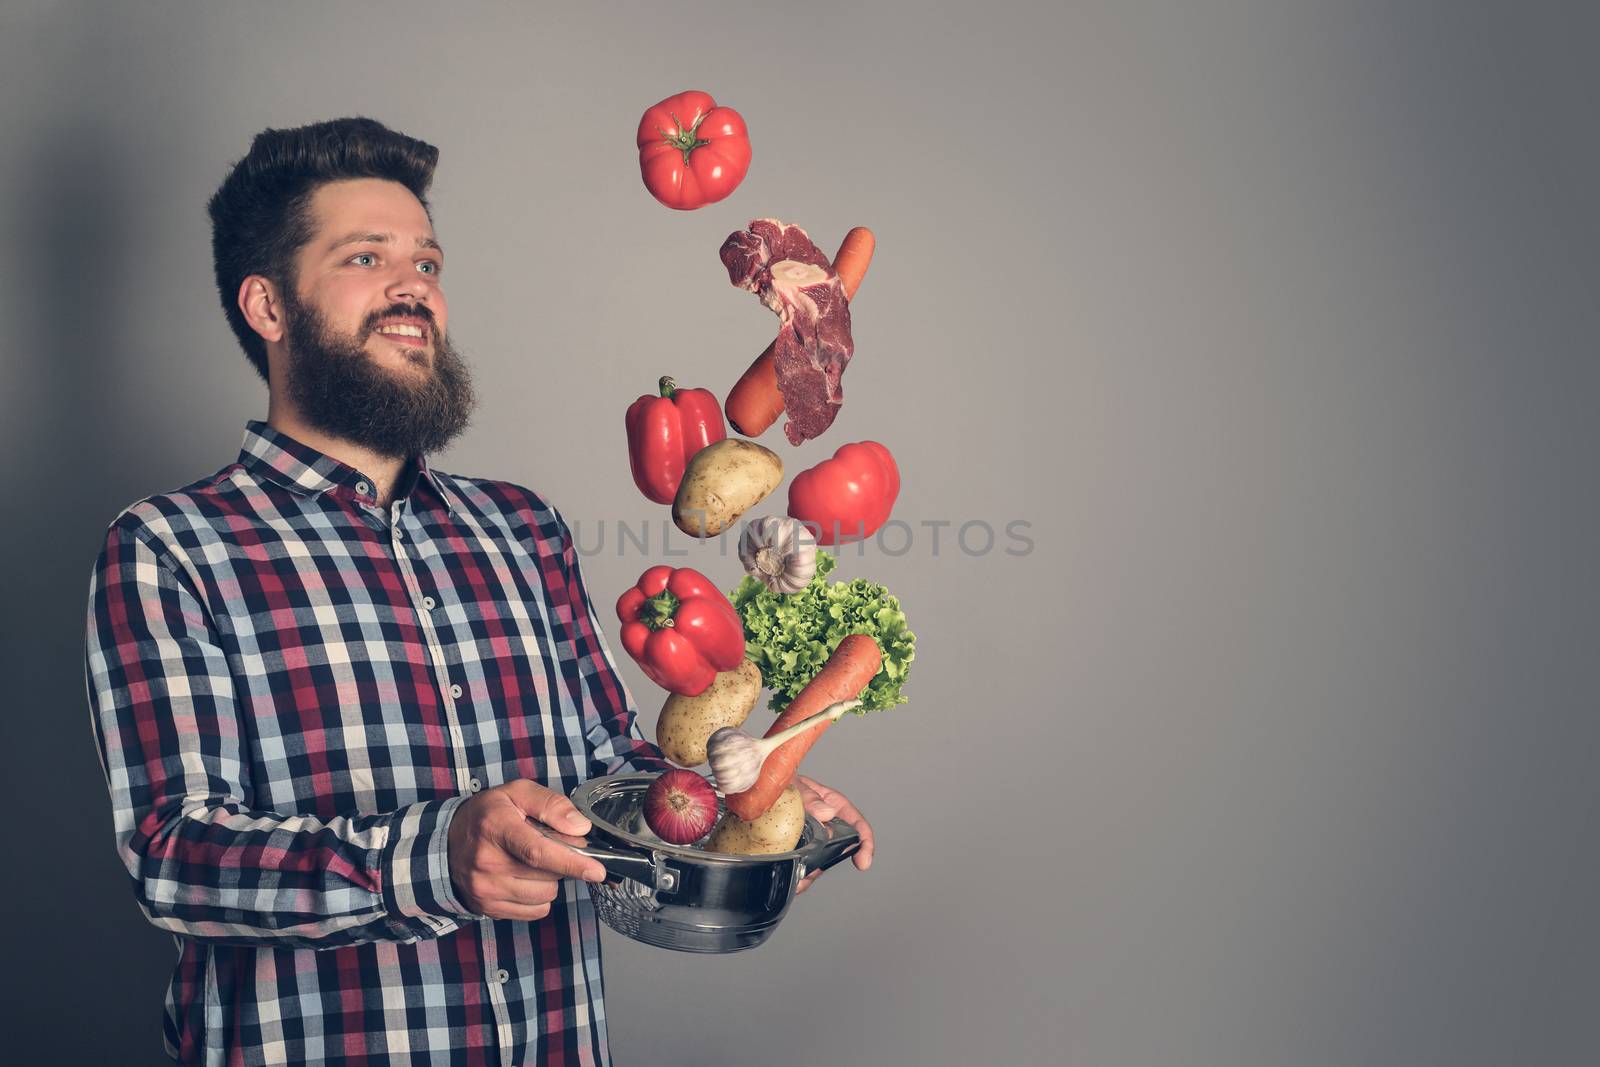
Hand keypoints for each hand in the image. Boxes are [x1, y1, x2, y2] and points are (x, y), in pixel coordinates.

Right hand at [447, 779, 606, 919]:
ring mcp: (486, 889)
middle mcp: (487, 862)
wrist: (448, 842)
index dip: (572, 862)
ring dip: (549, 879)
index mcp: (496, 827)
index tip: (597, 870)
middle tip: (549, 844)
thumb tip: (580, 827)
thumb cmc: (488, 814)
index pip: (538, 851)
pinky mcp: (489, 908)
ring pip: (546, 894)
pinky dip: (538, 896)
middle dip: (561, 860)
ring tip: (531, 861)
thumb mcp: (518, 793)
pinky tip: (524, 878)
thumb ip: (552, 804)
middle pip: (548, 874)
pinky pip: (535, 910)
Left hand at [793, 775, 873, 894]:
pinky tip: (790, 878)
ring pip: (820, 862)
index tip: (862, 861)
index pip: (857, 824)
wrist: (760, 788)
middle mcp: (826, 825)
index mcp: (833, 806)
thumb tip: (827, 813)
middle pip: (839, 850)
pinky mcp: (796, 849)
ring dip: (811, 874)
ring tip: (799, 879)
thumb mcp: (796, 784)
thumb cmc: (784, 781)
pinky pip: (802, 867)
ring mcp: (811, 839)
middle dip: (828, 865)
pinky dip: (798, 876)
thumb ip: (810, 797)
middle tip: (813, 873)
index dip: (865, 843)